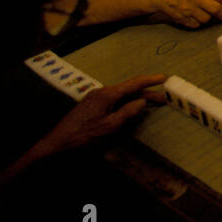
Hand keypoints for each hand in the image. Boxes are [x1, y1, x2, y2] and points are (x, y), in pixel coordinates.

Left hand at [34, 74, 167, 157]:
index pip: (134, 84)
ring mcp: (96, 99)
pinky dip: (127, 104)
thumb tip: (142, 101)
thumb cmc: (83, 136)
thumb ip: (128, 112)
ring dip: (137, 99)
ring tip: (152, 103)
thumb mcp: (109, 126)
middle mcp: (102, 93)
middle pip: (129, 90)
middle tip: (164, 98)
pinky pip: (114, 101)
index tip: (165, 77)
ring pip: (122, 96)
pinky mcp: (92, 107)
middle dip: (147, 93)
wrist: (57, 144)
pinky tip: (132, 109)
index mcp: (107, 94)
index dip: (150, 80)